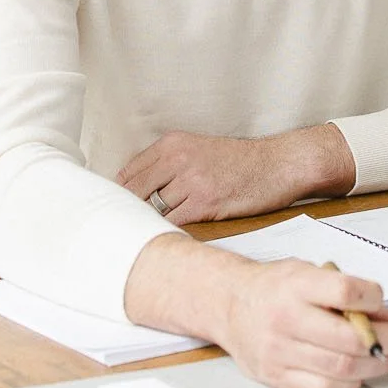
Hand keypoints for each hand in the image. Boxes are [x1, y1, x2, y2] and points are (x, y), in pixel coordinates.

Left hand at [117, 123, 354, 222]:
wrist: (278, 164)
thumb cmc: (239, 162)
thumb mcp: (198, 150)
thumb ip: (167, 166)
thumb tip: (134, 193)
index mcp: (172, 143)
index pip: (128, 173)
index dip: (116, 197)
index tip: (109, 214)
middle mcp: (177, 157)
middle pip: (133, 192)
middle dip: (124, 215)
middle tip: (116, 235)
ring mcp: (191, 180)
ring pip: (151, 210)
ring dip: (145, 227)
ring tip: (137, 244)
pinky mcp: (206, 202)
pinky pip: (173, 224)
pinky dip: (166, 234)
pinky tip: (164, 243)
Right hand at [125, 234, 387, 387]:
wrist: (230, 304)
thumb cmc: (276, 286)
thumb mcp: (309, 273)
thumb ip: (346, 292)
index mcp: (295, 285)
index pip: (343, 292)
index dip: (373, 299)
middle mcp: (286, 319)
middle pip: (350, 340)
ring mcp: (280, 353)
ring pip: (343, 368)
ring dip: (384, 364)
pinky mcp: (278, 378)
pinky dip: (353, 382)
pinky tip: (367, 370)